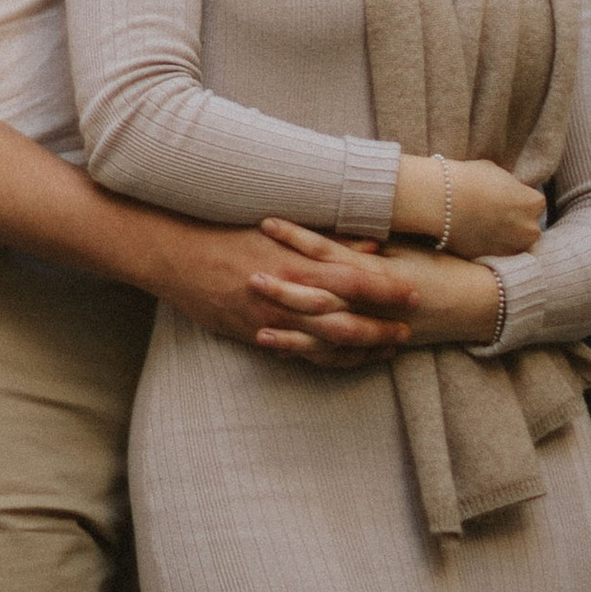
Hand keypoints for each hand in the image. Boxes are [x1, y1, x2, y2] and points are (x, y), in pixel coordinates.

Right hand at [136, 214, 417, 368]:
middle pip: (347, 323)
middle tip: (407, 331)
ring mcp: (272, 323)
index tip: (412, 292)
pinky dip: (327, 360)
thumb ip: (328, 241)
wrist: (178, 258)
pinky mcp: (257, 337)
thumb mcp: (280, 232)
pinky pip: (301, 356)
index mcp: (295, 267)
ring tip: (385, 349)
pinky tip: (345, 360)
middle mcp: (288, 299)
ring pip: (327, 347)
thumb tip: (371, 242)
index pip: (353, 282)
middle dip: (381, 329)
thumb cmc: (228, 236)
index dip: (386, 290)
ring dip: (361, 350)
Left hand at [259, 225, 502, 350]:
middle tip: (249, 276)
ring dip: (291, 332)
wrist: (480, 302)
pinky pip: (340, 356)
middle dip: (285, 290)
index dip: (297, 238)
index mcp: (378, 270)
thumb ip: (366, 243)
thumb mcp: (405, 247)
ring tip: (258, 329)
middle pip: (322, 297)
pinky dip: (311, 355)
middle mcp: (374, 302)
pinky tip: (282, 352)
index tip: (267, 222)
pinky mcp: (378, 344)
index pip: (330, 252)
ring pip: (326, 334)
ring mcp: (376, 327)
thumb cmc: (442, 266)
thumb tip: (331, 225)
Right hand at [391, 156, 543, 260]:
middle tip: (491, 213)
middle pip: (527, 226)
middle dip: (514, 222)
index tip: (502, 197)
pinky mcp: (492, 260)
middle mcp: (530, 230)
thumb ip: (510, 188)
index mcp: (534, 204)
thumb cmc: (469, 180)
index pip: (533, 203)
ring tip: (481, 225)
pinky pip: (494, 254)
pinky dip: (486, 247)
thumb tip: (509, 194)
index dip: (517, 199)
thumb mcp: (497, 173)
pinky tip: (472, 234)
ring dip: (502, 238)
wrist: (442, 200)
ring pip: (512, 244)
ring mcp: (511, 249)